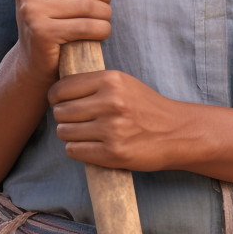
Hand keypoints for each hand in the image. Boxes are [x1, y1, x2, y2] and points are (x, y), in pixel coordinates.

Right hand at [12, 0, 125, 87]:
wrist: (34, 58)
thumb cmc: (56, 14)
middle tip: (107, 4)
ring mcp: (31, 10)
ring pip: (88, 5)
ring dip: (105, 13)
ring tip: (104, 18)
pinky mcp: (41, 33)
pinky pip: (85, 26)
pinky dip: (102, 29)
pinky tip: (102, 32)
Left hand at [47, 70, 188, 171]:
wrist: (176, 132)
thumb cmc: (146, 107)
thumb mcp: (124, 83)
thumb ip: (95, 83)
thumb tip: (59, 90)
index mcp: (111, 80)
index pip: (63, 87)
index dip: (56, 97)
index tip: (60, 102)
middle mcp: (110, 102)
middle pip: (61, 111)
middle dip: (63, 117)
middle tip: (75, 120)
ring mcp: (111, 129)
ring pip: (64, 132)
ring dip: (69, 135)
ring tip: (85, 133)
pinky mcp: (113, 153)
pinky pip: (74, 151)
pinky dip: (77, 150)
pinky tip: (89, 146)